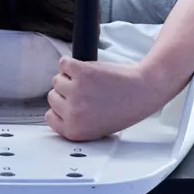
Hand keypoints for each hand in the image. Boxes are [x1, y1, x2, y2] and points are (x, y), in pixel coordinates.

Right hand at [45, 57, 183, 141]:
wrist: (143, 92)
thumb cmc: (125, 108)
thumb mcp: (96, 128)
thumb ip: (76, 122)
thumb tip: (58, 110)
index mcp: (74, 130)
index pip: (50, 117)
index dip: (61, 108)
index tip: (69, 104)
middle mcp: (72, 113)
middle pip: (52, 96)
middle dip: (67, 92)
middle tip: (86, 91)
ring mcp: (75, 91)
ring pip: (57, 79)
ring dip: (71, 77)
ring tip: (91, 81)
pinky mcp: (80, 72)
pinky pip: (64, 63)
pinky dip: (72, 63)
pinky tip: (87, 70)